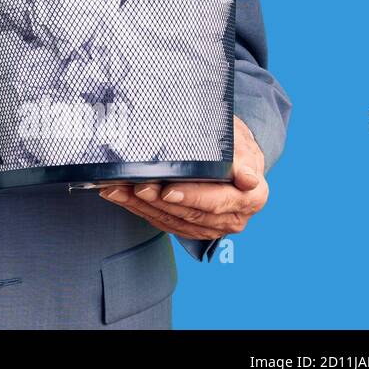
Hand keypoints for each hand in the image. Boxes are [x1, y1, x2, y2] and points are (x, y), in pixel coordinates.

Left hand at [96, 116, 268, 241]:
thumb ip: (242, 159)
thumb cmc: (235, 143)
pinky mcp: (192, 227)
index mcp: (252, 197)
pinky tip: (120, 196)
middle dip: (158, 201)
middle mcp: (234, 218)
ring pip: (173, 221)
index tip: (167, 190)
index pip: (217, 201)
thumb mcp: (241, 141)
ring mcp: (213, 226)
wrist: (234, 154)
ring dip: (142, 206)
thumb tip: (248, 179)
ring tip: (116, 189)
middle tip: (134, 186)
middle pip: (190, 214)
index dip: (191, 197)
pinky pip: (164, 222)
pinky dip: (139, 210)